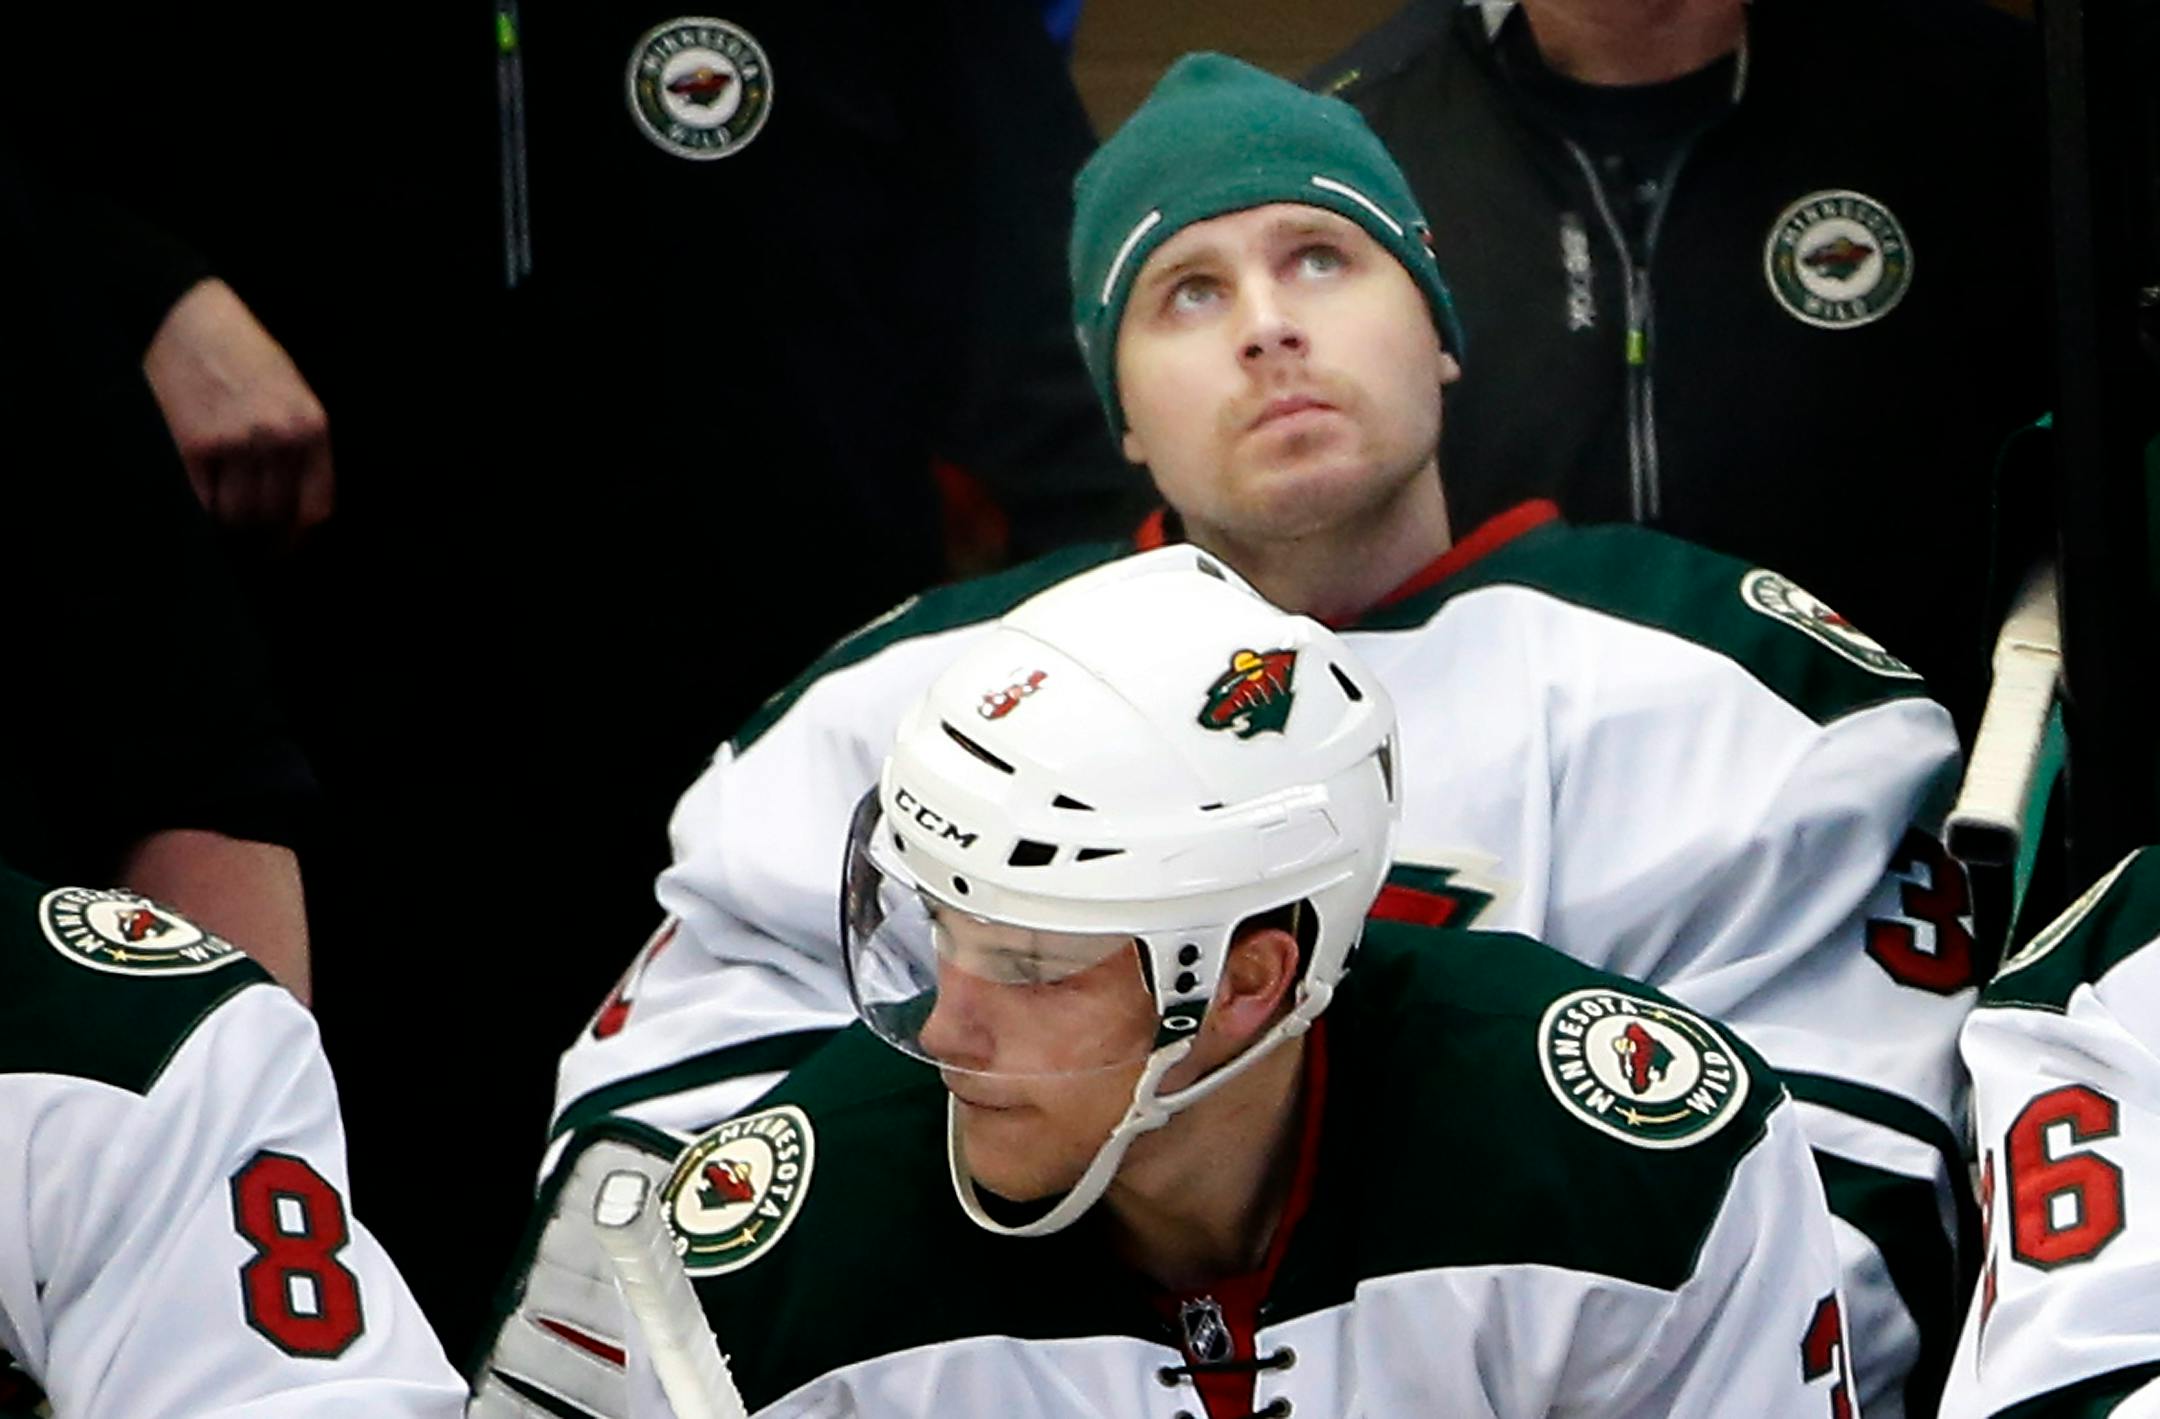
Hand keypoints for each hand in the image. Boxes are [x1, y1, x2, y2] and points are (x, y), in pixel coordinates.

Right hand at [143, 277, 332, 544]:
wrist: (190, 319)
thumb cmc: (245, 357)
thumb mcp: (294, 396)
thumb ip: (300, 446)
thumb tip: (293, 507)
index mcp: (311, 427)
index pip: (316, 507)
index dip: (299, 536)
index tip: (286, 545)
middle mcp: (279, 438)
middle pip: (274, 516)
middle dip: (260, 532)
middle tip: (246, 534)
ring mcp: (237, 443)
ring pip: (238, 516)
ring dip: (230, 524)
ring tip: (223, 510)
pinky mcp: (195, 444)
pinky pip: (203, 502)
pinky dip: (203, 509)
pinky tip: (202, 497)